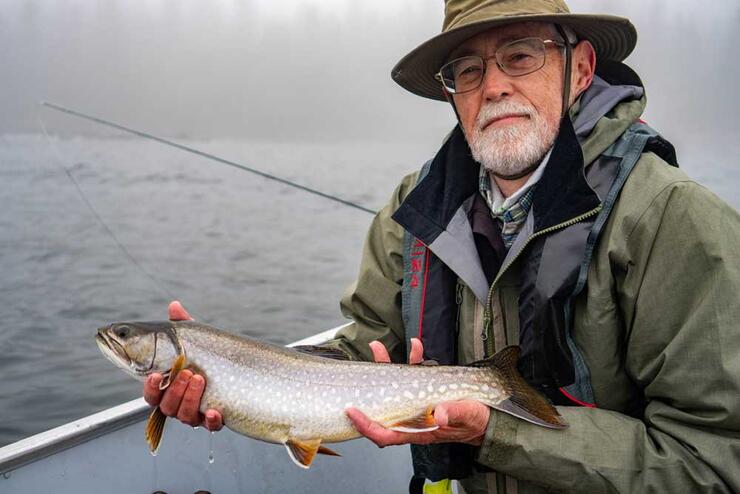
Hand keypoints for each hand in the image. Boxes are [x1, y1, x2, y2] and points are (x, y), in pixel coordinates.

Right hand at [142, 301, 223, 430]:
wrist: (240, 371)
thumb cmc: (208, 355)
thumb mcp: (196, 340)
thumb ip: (182, 326)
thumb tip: (175, 305)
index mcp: (168, 386)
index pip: (152, 393)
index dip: (150, 387)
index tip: (153, 375)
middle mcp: (179, 403)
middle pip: (167, 406)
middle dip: (174, 390)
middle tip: (187, 372)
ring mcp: (197, 413)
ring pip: (185, 416)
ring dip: (190, 399)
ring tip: (200, 379)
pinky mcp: (216, 419)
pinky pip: (211, 426)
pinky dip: (211, 420)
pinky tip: (214, 411)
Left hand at [346, 338, 489, 446]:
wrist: (491, 417)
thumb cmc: (479, 422)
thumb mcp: (470, 418)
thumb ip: (455, 415)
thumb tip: (440, 414)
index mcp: (420, 431)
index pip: (386, 434)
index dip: (367, 426)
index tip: (353, 412)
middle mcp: (415, 419)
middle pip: (384, 406)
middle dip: (370, 387)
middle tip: (364, 366)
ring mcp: (419, 405)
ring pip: (396, 388)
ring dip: (388, 367)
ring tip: (379, 348)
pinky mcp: (428, 392)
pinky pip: (416, 376)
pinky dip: (414, 361)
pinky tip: (416, 345)